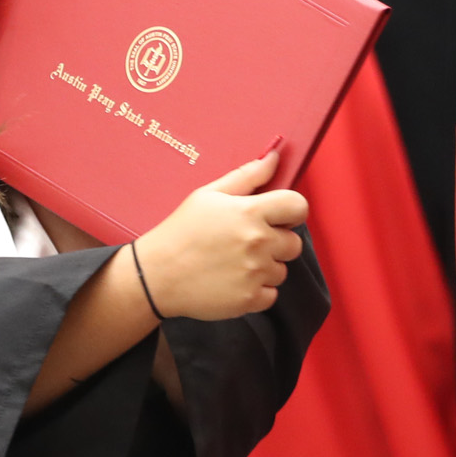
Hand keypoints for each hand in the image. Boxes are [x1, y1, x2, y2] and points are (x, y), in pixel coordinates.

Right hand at [130, 152, 306, 319]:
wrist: (156, 275)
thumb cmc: (181, 232)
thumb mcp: (208, 195)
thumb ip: (247, 176)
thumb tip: (274, 157)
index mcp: (249, 212)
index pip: (298, 207)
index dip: (291, 211)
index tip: (278, 217)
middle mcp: (257, 242)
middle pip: (294, 242)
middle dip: (277, 242)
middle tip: (248, 242)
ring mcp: (254, 273)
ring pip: (281, 270)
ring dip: (265, 268)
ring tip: (235, 263)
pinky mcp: (249, 299)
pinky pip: (271, 294)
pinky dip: (257, 291)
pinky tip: (234, 281)